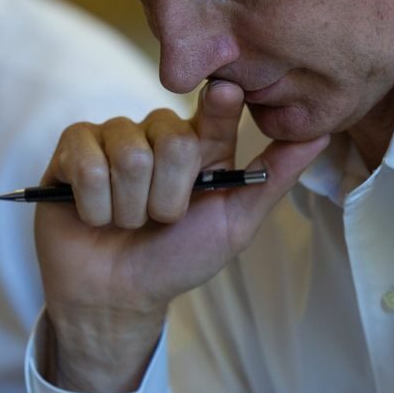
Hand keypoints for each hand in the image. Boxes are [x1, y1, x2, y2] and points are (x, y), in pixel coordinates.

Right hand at [35, 80, 327, 392]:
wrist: (115, 297)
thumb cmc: (176, 261)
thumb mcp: (234, 224)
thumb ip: (271, 178)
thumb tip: (321, 133)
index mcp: (199, 145)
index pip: (215, 109)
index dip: (219, 104)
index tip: (225, 95)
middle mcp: (157, 134)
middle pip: (171, 139)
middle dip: (167, 199)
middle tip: (158, 221)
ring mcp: (112, 138)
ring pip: (129, 154)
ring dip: (129, 208)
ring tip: (126, 222)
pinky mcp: (72, 149)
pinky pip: (88, 163)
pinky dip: (94, 205)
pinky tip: (93, 216)